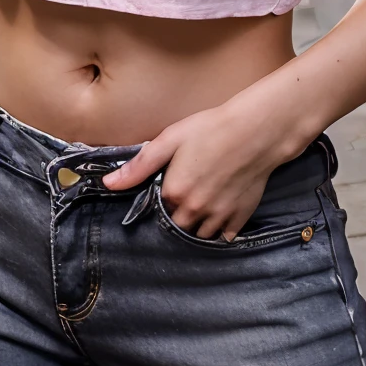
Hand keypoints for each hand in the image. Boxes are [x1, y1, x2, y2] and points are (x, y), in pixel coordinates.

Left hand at [103, 94, 303, 240]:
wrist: (256, 130)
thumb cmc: (211, 129)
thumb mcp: (170, 139)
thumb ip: (139, 165)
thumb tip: (109, 183)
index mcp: (175, 193)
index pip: (157, 210)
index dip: (159, 202)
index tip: (164, 192)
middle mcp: (195, 210)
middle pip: (177, 228)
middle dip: (175, 219)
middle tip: (181, 201)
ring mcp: (219, 216)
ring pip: (199, 236)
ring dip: (195, 228)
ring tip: (197, 211)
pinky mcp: (240, 217)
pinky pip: (224, 237)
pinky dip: (219, 232)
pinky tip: (218, 218)